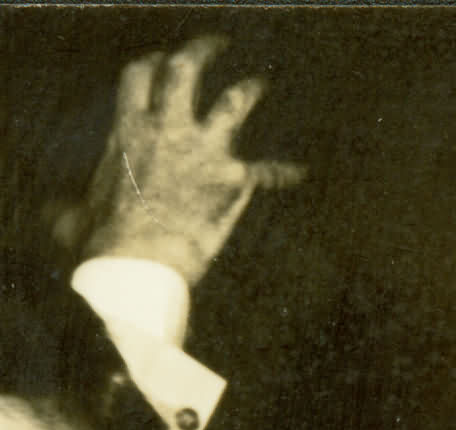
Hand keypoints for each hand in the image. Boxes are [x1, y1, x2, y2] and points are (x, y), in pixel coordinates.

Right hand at [72, 38, 307, 285]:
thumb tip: (60, 215)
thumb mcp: (79, 210)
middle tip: (217, 45)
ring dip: (248, 89)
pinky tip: (298, 172)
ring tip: (258, 83)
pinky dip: (285, 172)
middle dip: (203, 50)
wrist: (141, 261)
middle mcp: (167, 128)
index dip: (152, 62)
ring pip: (233, 102)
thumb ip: (76, 203)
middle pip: (185, 70)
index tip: (162, 59)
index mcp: (128, 128)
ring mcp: (205, 149)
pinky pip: (269, 170)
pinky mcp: (235, 177)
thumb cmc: (106, 240)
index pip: (139, 75)